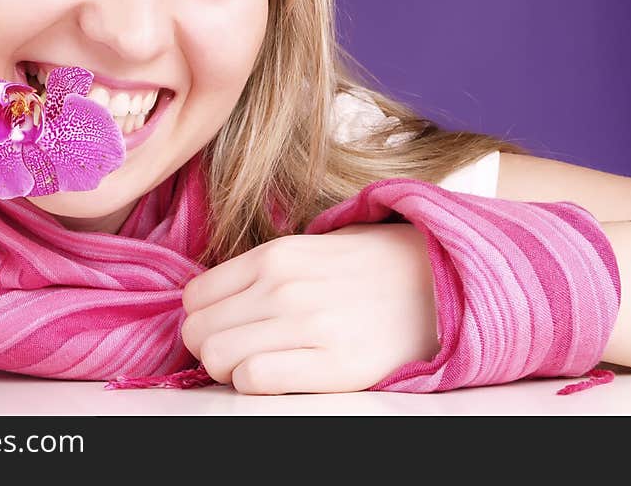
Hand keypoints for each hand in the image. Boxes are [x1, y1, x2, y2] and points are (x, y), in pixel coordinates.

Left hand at [181, 223, 441, 393]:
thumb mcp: (306, 248)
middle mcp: (284, 288)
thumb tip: (207, 302)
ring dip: (227, 367)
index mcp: (275, 256)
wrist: (436, 281)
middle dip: (208, 345)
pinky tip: (275, 374)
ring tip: (256, 361)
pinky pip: (255, 381)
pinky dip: (252, 382)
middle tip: (235, 347)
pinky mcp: (335, 365)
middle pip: (199, 331)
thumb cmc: (365, 266)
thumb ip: (257, 270)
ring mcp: (308, 326)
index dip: (201, 316)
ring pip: (218, 358)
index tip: (221, 323)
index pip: (195, 296)